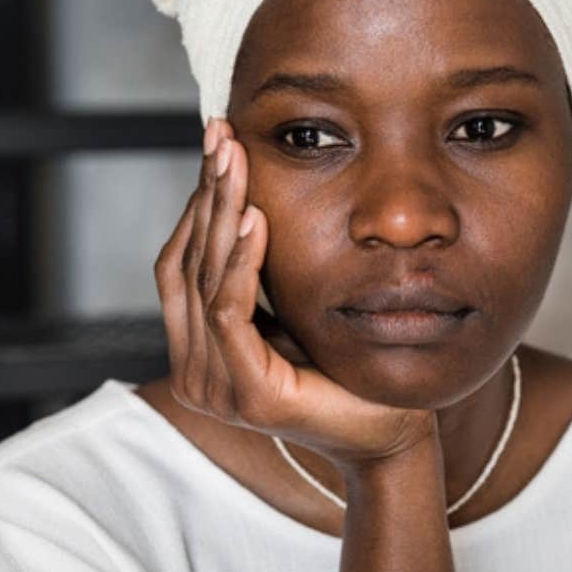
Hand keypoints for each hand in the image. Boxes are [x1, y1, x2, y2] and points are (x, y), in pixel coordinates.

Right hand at [155, 120, 434, 469]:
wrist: (392, 434)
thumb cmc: (348, 371)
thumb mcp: (291, 310)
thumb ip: (258, 276)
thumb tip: (245, 203)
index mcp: (196, 352)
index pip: (179, 265)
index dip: (195, 203)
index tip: (216, 145)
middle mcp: (193, 372)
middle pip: (184, 264)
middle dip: (204, 194)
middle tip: (220, 137)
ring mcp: (214, 387)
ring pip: (204, 280)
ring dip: (220, 213)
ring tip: (235, 163)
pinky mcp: (247, 393)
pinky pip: (231, 311)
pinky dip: (242, 260)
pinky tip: (255, 218)